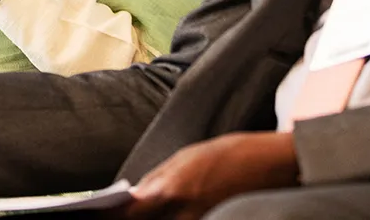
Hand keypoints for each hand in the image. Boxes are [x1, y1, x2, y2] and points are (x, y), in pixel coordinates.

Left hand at [120, 132, 298, 219]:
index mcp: (170, 191)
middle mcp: (182, 214)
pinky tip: (171, 216)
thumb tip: (131, 198)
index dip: (108, 216)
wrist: (274, 164)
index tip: (95, 215)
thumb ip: (156, 181)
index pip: (127, 215)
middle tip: (119, 214)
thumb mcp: (186, 158)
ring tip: (146, 213)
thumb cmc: (231, 154)